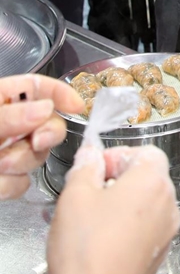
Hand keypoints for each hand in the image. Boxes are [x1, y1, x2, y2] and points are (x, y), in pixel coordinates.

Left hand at [0, 74, 83, 199]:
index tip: (78, 106)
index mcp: (1, 102)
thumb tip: (46, 108)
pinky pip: (22, 183)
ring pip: (38, 155)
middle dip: (46, 134)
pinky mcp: (3, 182)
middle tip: (37, 141)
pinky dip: (8, 186)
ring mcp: (6, 154)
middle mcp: (8, 126)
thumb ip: (9, 115)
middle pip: (47, 122)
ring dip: (22, 162)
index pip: (36, 87)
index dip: (60, 93)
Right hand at [48, 144, 179, 273]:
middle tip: (92, 191)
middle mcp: (167, 202)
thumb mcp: (75, 196)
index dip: (119, 155)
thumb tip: (90, 154)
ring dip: (125, 202)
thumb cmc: (87, 251)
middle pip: (148, 175)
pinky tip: (105, 238)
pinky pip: (148, 225)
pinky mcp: (160, 250)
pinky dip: (131, 224)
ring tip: (96, 217)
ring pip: (148, 201)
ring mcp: (167, 228)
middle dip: (120, 178)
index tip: (98, 167)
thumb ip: (85, 166)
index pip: (146, 151)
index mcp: (152, 181)